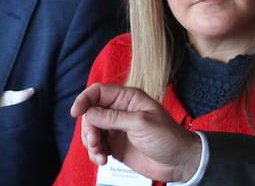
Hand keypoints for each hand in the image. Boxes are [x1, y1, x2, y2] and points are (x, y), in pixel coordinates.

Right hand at [71, 83, 201, 181]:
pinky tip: (103, 160)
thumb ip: (113, 118)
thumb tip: (89, 113)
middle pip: (91, 113)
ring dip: (90, 143)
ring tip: (100, 154)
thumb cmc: (167, 137)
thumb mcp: (141, 124)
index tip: (76, 113)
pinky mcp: (115, 145)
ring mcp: (117, 129)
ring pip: (91, 131)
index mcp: (129, 99)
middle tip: (95, 142)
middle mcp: (121, 111)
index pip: (99, 91)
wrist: (178, 161)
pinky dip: (94, 153)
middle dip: (88, 128)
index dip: (84, 99)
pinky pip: (96, 146)